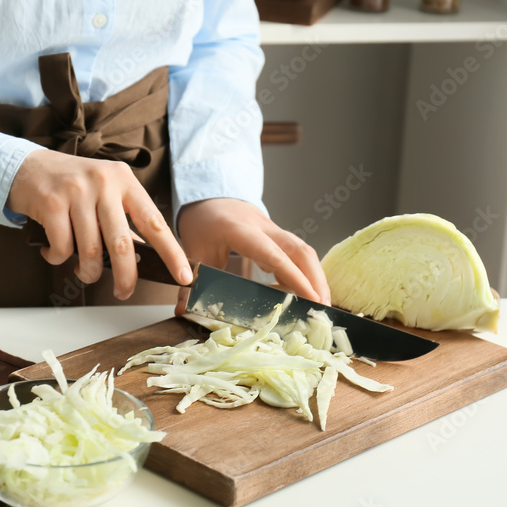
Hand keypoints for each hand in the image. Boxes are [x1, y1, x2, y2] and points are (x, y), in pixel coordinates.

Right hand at [7, 150, 193, 299]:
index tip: (184, 275)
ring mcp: (77, 192)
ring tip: (83, 272)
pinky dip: (58, 259)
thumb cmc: (72, 185)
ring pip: (90, 251)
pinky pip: (62, 247)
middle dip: (125, 277)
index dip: (172, 252)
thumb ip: (123, 220)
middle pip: (122, 244)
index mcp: (124, 181)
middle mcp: (103, 183)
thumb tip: (143, 258)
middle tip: (123, 292)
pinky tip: (54, 252)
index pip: (155, 222)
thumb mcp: (104, 193)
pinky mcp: (51, 203)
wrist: (27, 167)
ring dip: (87, 272)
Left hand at [176, 198, 330, 312]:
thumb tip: (182, 311)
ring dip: (317, 277)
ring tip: (322, 306)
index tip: (309, 298)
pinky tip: (310, 294)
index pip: (273, 255)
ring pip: (305, 251)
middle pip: (300, 250)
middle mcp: (265, 228)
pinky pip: (300, 254)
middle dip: (316, 279)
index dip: (293, 277)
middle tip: (323, 308)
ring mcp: (275, 231)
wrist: (211, 196)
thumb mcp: (193, 249)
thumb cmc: (203, 223)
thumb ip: (191, 279)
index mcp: (242, 230)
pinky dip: (308, 273)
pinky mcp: (280, 237)